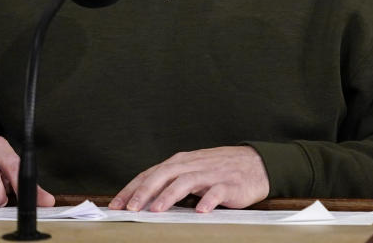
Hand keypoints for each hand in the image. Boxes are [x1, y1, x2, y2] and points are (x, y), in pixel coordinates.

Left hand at [108, 146, 268, 212]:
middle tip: (130, 208)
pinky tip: (200, 210)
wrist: (256, 163)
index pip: (151, 173)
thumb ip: (171, 182)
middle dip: (145, 191)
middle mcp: (193, 165)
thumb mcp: (192, 172)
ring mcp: (211, 174)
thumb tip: (143, 199)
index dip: (132, 188)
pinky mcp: (230, 184)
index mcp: (181, 162)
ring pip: (186, 181)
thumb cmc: (220, 169)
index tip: (116, 204)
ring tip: (156, 210)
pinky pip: (217, 192)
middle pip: (164, 175)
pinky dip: (208, 200)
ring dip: (169, 195)